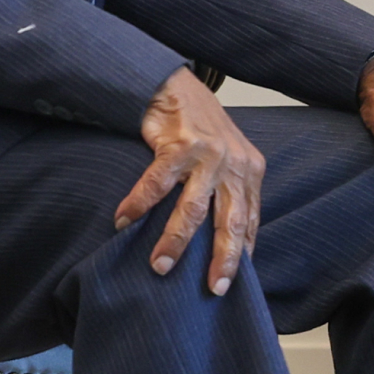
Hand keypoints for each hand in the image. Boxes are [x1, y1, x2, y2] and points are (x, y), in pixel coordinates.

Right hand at [120, 66, 268, 294]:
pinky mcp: (179, 145)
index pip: (250, 219)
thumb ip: (227, 192)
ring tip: (160, 266)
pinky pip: (156, 184)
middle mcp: (233, 163)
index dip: (242, 252)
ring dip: (175, 241)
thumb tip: (219, 239)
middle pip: (230, 221)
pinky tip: (124, 221)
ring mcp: (207, 154)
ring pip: (193, 209)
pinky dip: (138, 205)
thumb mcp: (226, 159)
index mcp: (248, 170)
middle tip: (213, 288)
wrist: (176, 85)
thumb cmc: (199, 128)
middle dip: (222, 259)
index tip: (231, 282)